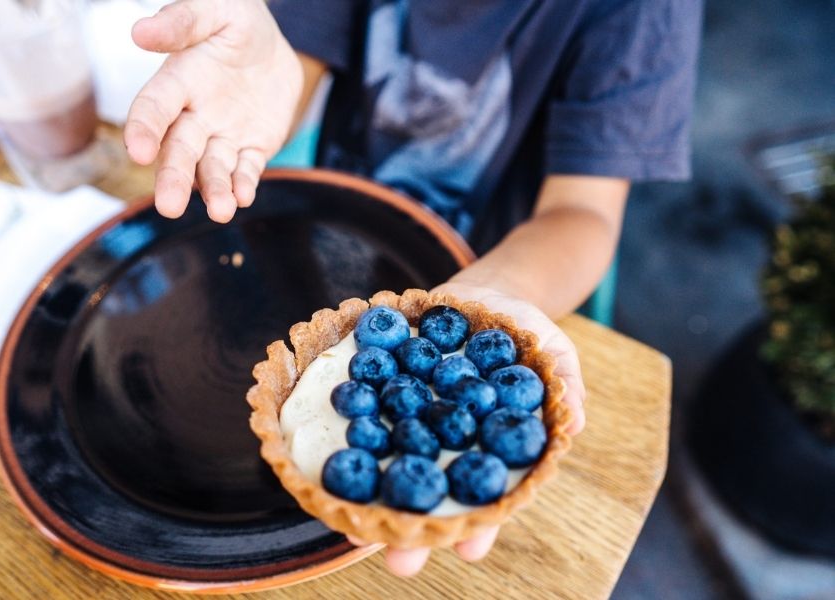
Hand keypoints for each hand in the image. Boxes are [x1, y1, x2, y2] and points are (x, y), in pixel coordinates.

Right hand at [124, 0, 301, 221]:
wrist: (270, 44)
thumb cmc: (234, 20)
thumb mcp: (213, 10)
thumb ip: (181, 22)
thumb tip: (140, 32)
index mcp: (177, 82)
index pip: (153, 108)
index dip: (144, 128)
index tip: (138, 151)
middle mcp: (194, 116)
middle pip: (179, 151)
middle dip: (174, 178)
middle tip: (169, 206)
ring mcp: (222, 136)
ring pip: (213, 169)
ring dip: (214, 191)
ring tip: (221, 211)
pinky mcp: (251, 149)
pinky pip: (246, 171)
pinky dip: (244, 185)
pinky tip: (244, 198)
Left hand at [363, 282, 585, 576]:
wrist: (480, 295)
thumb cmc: (523, 331)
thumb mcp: (554, 349)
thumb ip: (565, 383)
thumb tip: (576, 420)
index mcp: (490, 451)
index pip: (488, 500)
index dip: (480, 527)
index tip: (469, 550)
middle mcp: (447, 448)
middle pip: (430, 499)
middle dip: (414, 535)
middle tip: (400, 565)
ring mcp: (414, 425)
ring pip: (391, 471)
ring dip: (372, 502)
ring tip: (352, 531)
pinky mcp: (386, 398)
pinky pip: (366, 422)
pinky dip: (350, 442)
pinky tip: (335, 460)